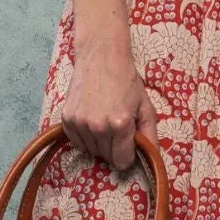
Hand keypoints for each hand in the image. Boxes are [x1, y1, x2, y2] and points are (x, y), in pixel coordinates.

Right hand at [60, 44, 159, 170]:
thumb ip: (150, 135)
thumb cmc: (127, 81)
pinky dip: (85, 138)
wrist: (101, 58)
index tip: (128, 147)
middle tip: (118, 130)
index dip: (128, 157)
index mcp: (120, 125)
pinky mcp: (67, 119)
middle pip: (106, 157)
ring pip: (91, 151)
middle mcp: (98, 127)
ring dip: (99, 144)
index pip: (122, 161)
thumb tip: (153, 158)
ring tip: (105, 123)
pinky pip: (76, 143)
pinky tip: (92, 123)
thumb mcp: (146, 107)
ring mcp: (80, 123)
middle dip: (114, 149)